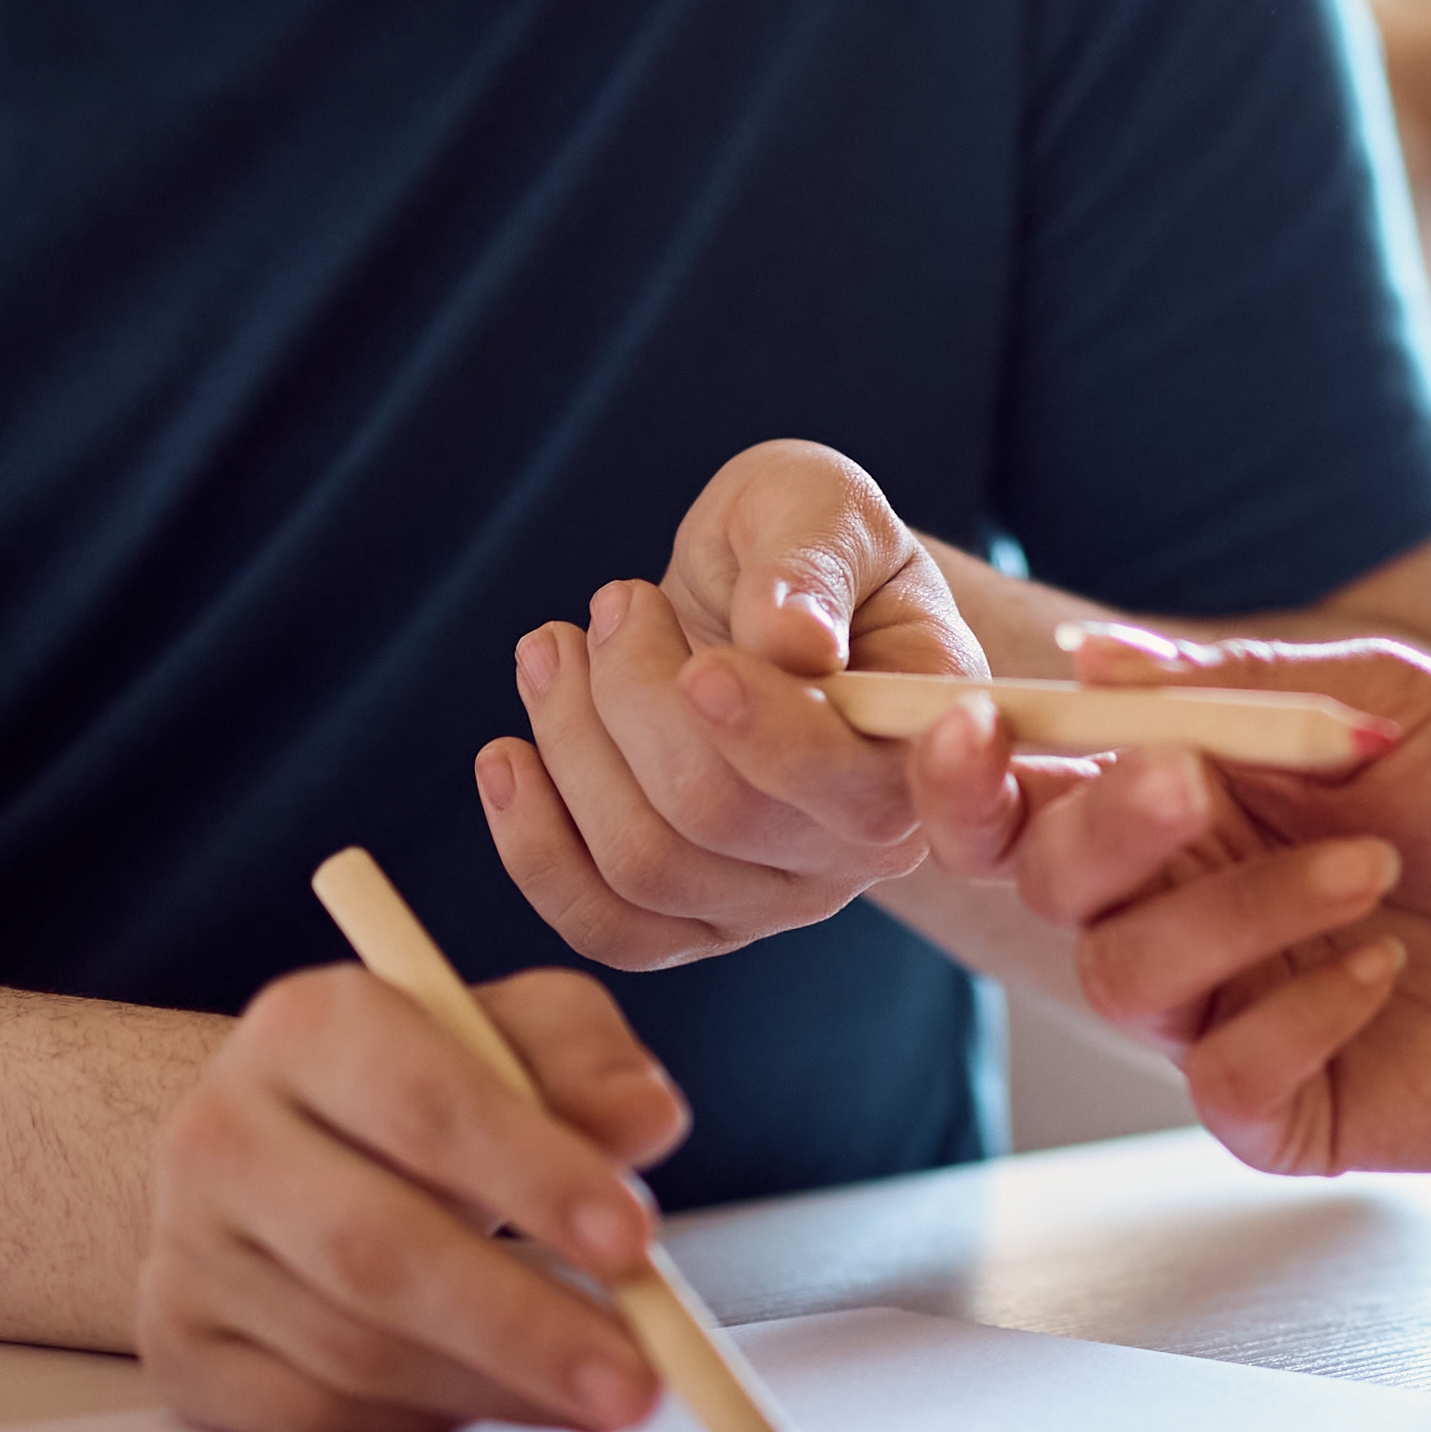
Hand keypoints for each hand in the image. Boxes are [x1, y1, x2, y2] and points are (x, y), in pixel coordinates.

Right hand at [138, 961, 694, 1431]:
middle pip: (374, 1247)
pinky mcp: (181, 1344)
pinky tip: (497, 1403)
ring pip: (351, 1347)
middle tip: (640, 1377)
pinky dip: (421, 1420)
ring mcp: (187, 1247)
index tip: (633, 1240)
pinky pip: (312, 1414)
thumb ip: (585, 1061)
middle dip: (521, 1323)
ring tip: (601, 1398)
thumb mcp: (511, 1034)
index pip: (422, 1102)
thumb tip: (647, 1120)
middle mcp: (221, 1131)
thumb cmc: (419, 1088)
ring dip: (494, 1386)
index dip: (533, 1174)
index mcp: (307, 1026)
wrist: (270, 1147)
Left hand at [477, 442, 1008, 969]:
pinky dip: (533, 844)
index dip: (774, 739)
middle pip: (722, 815)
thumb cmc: (801, 544)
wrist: (759, 596)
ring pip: (647, 863)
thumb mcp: (819, 505)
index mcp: (924, 741)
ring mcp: (783, 895)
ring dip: (571, 743)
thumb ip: (810, 562)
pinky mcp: (699, 920)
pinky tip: (506, 756)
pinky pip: (606, 926)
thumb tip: (794, 642)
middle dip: (633, 695)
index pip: (855, 785)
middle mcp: (872, 843)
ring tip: (555, 646)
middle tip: (614, 601)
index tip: (702, 665)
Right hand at [979, 625, 1430, 1181]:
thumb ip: (1241, 687)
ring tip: (1372, 867)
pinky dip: (1294, 1014)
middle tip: (1190, 783)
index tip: (980, 729)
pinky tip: (1382, 971)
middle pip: (1050, 881)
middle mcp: (1187, 901)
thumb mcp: (1389, 706)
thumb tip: (1098, 655)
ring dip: (1237, 911)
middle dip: (1103, 828)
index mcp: (1189, 794)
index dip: (974, 768)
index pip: (1032, 788)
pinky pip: (1221, 1077)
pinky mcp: (1284, 1105)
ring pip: (1125, 977)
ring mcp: (1229, 1008)